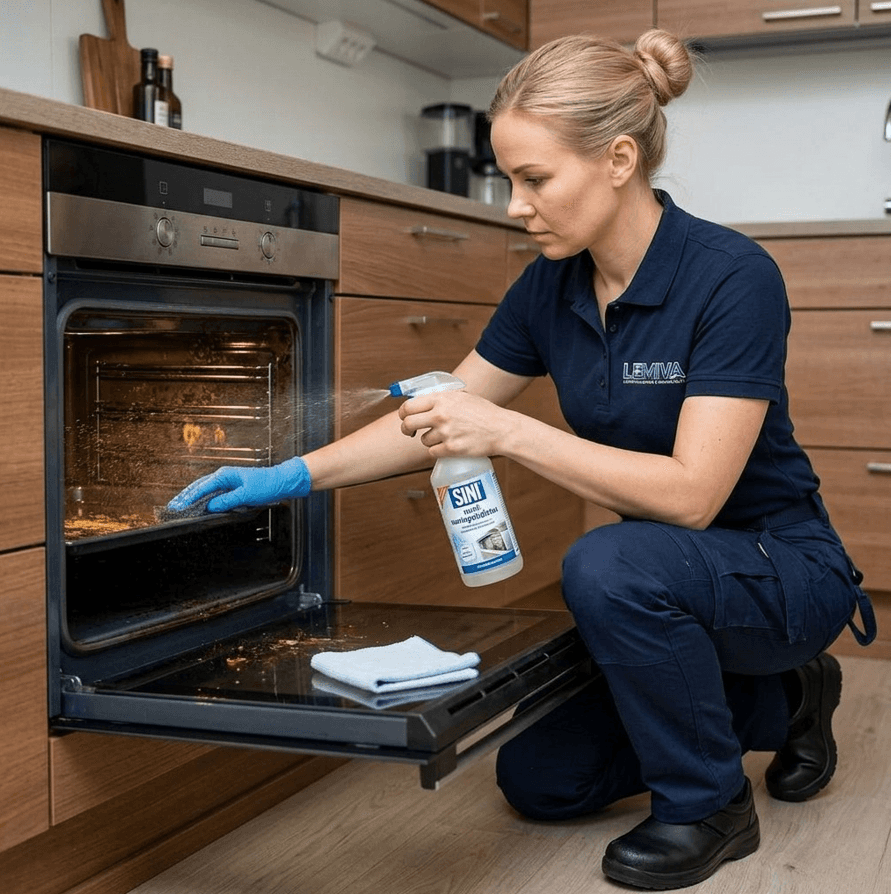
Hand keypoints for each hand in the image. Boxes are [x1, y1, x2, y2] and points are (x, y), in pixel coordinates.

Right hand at [167, 456, 311, 512]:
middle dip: (185, 497)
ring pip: (205, 489)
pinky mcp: (233, 487)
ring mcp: (228, 481)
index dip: (188, 498)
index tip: (177, 507)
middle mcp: (224, 476)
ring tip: (181, 506)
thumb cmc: (267, 484)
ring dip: (193, 497)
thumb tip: (210, 507)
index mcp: (225, 475)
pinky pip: (214, 492)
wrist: (282, 481)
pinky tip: (201, 504)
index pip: (201, 488)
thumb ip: (227, 501)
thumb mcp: (246, 495)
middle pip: (199, 486)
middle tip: (172, 507)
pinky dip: (204, 498)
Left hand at [397, 390, 507, 456]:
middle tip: (410, 432)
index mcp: (441, 399)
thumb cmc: (484, 412)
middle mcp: (440, 414)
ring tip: (445, 437)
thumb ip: (442, 399)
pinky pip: (433, 452)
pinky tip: (448, 446)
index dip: (403, 414)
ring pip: (423, 440)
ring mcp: (445, 432)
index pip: (408, 406)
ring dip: (430, 440)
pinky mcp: (451, 449)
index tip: (404, 418)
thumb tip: (423, 401)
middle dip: (406, 429)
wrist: (501, 429)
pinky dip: (438, 451)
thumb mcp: (462, 397)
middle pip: (408, 424)